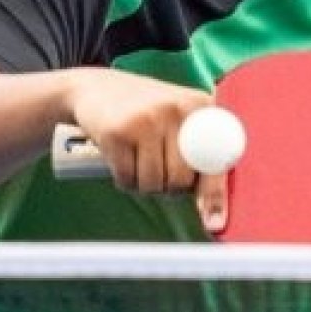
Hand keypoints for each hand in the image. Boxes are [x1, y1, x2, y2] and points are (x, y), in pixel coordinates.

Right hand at [66, 70, 229, 229]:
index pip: (215, 158)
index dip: (214, 194)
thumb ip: (201, 155)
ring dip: (144, 185)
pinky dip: (124, 180)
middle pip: (181, 180)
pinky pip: (127, 179)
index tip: (214, 224)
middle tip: (158, 170)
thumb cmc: (146, 113)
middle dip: (169, 188)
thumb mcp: (179, 119)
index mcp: (200, 105)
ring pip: (154, 183)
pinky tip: (120, 160)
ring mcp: (146, 119)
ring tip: (138, 162)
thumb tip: (215, 217)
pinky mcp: (116, 132)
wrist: (95, 87)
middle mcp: (176, 109)